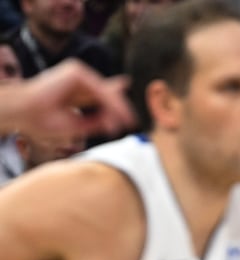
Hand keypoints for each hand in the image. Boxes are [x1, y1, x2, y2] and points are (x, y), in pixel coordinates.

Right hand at [14, 60, 134, 138]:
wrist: (24, 112)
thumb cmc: (44, 121)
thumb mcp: (77, 125)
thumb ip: (97, 122)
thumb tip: (117, 121)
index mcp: (74, 90)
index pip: (100, 96)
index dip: (116, 105)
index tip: (129, 120)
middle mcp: (76, 79)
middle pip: (106, 93)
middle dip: (120, 108)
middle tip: (132, 121)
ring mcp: (77, 73)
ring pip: (105, 92)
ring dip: (118, 108)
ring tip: (128, 122)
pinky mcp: (77, 71)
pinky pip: (100, 89)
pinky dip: (111, 102)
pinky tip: (120, 114)